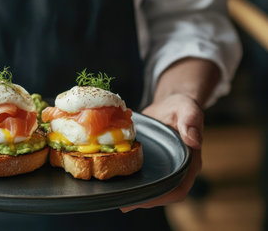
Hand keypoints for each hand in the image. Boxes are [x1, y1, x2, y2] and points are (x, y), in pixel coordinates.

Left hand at [120, 94, 202, 211]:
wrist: (168, 105)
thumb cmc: (181, 107)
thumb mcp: (187, 110)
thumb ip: (191, 122)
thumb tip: (194, 141)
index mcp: (190, 161)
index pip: (179, 187)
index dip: (163, 196)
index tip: (145, 199)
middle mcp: (177, 169)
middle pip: (163, 192)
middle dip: (145, 200)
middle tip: (124, 203)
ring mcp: (163, 168)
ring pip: (151, 186)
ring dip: (136, 193)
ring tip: (117, 196)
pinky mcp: (151, 164)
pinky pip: (142, 176)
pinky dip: (130, 180)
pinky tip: (115, 182)